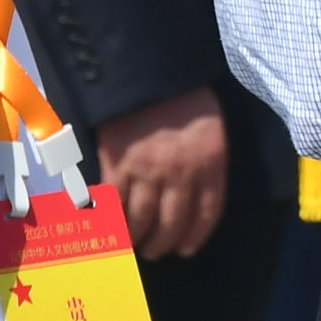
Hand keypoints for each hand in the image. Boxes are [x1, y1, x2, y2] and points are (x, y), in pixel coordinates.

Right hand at [92, 88, 231, 261]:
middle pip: (173, 222)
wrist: (150, 69)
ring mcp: (147, 170)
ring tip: (132, 244)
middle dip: (163, 243)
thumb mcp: (212, 128)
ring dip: (137, 238)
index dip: (195, 236)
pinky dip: (110, 218)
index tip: (185, 249)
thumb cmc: (187, 96)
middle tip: (154, 252)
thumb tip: (194, 193)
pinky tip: (109, 226)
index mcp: (210, 163)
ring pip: (142, 218)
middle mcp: (181, 173)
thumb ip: (206, 161)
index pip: (207, 213)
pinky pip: (113, 201)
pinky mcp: (117, 162)